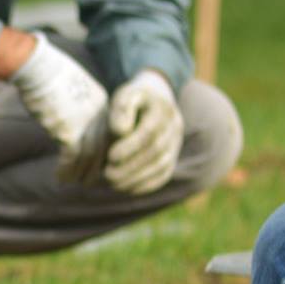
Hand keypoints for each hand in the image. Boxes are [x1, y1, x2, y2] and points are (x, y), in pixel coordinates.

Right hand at [8, 37, 109, 184]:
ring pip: (90, 157)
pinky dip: (66, 170)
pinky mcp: (69, 128)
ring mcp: (86, 122)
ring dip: (80, 172)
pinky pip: (72, 157)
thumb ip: (78, 107)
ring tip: (71, 182)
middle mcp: (100, 114)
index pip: (111, 136)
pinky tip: (59, 177)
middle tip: (87, 182)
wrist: (38, 66)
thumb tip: (69, 120)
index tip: (95, 166)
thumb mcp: (72, 90)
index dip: (104, 154)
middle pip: (105, 149)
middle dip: (95, 168)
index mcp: (104, 104)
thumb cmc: (48, 75)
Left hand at [104, 70, 183, 194]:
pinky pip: (163, 175)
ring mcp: (176, 144)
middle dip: (131, 166)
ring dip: (136, 178)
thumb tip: (121, 131)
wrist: (155, 101)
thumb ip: (121, 108)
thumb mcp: (125, 95)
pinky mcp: (173, 158)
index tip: (111, 156)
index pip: (150, 132)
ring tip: (113, 184)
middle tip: (108, 175)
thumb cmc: (133, 100)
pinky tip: (127, 188)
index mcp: (162, 109)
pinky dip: (145, 184)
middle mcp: (174, 127)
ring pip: (161, 166)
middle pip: (156, 151)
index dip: (131, 147)